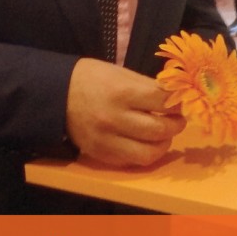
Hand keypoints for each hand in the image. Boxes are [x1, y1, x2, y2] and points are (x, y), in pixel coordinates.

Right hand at [66, 58, 185, 167]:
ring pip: (149, 153)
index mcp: (122, 92)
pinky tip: (145, 142)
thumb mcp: (120, 74)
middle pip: (160, 130)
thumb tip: (174, 98)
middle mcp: (115, 119)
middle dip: (176, 125)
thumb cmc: (91, 78)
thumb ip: (147, 87)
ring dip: (163, 144)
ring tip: (164, 135)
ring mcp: (107, 140)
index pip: (163, 102)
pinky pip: (131, 161)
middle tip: (177, 120)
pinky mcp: (100, 154)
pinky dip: (144, 153)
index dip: (177, 103)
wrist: (56, 94)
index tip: (181, 103)